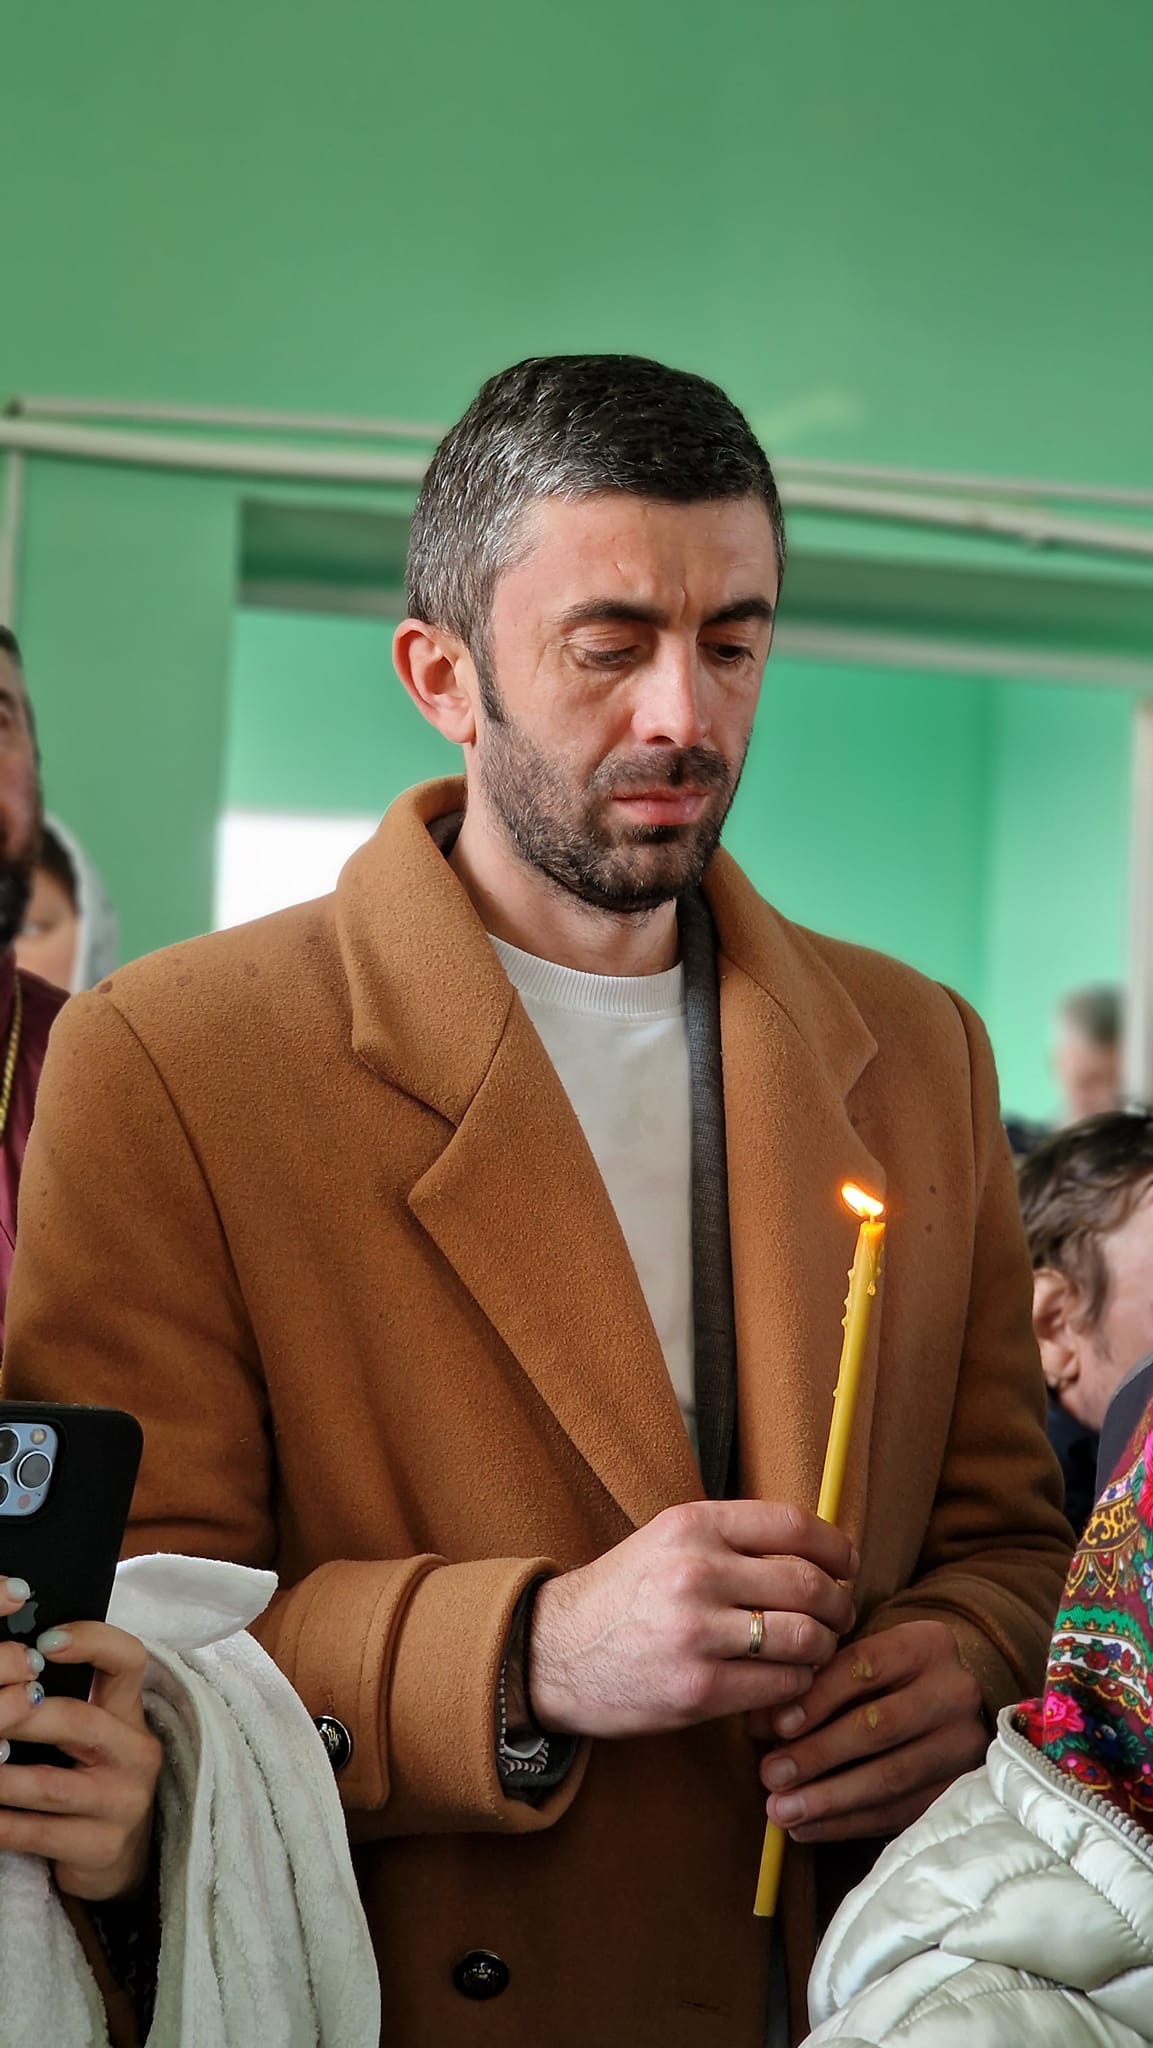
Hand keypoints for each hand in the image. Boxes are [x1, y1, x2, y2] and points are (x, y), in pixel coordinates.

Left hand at [0, 1577, 161, 1900]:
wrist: (122, 1856)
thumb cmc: (94, 1780)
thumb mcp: (95, 1738)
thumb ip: (68, 1704)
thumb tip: (13, 1677)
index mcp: (130, 1715)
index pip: (128, 1660)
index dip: (91, 1641)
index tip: (45, 1642)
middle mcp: (135, 1754)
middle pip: (79, 1722)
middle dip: (23, 1717)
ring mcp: (122, 1803)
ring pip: (51, 1785)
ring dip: (2, 1777)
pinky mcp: (102, 1847)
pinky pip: (37, 1833)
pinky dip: (1, 1823)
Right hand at [529, 1500, 856, 1738]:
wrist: (554, 1653)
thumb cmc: (623, 1596)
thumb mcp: (667, 1541)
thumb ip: (731, 1538)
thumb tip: (813, 1546)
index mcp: (692, 1525)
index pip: (793, 1524)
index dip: (835, 1546)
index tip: (847, 1563)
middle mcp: (696, 1571)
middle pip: (808, 1583)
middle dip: (839, 1603)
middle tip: (839, 1614)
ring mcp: (697, 1632)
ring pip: (804, 1637)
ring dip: (824, 1647)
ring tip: (815, 1650)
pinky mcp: (698, 1687)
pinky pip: (780, 1684)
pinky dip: (797, 1684)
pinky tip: (787, 1681)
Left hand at [753, 1617, 986, 1841]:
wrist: (951, 1707)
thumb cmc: (891, 1678)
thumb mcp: (861, 1662)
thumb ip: (814, 1683)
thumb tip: (758, 1724)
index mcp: (926, 1645)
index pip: (864, 1667)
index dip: (817, 1698)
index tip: (776, 1726)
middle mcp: (954, 1693)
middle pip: (879, 1727)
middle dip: (818, 1755)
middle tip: (770, 1776)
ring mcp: (962, 1746)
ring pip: (890, 1777)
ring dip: (828, 1798)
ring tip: (781, 1810)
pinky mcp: (959, 1791)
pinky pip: (898, 1813)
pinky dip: (847, 1823)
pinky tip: (808, 1828)